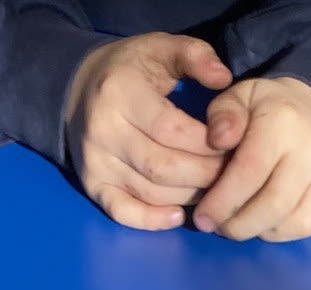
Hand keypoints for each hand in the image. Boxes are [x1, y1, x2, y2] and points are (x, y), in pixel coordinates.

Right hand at [66, 34, 233, 229]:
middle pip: (164, 166)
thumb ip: (196, 55)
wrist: (77, 87)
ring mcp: (95, 161)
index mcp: (121, 92)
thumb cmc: (131, 69)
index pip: (171, 130)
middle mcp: (104, 131)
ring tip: (216, 189)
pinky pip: (123, 212)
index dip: (207, 143)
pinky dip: (152, 220)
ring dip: (189, 196)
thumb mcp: (161, 48)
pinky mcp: (91, 183)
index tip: (233, 145)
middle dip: (205, 174)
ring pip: (151, 191)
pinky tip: (178, 215)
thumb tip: (223, 79)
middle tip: (232, 173)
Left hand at [193, 77, 310, 241]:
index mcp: (283, 121)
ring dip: (264, 233)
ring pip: (297, 224)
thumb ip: (222, 115)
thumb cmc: (269, 110)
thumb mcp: (239, 98)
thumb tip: (218, 140)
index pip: (248, 174)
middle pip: (274, 206)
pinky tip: (272, 220)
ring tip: (246, 224)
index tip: (204, 219)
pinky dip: (289, 232)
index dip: (221, 203)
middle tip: (222, 228)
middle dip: (240, 226)